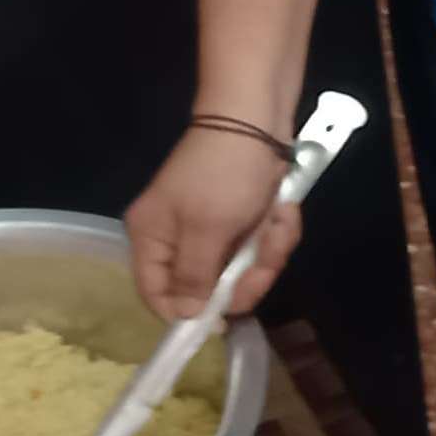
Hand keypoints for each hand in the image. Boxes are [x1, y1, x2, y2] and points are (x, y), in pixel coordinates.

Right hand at [125, 126, 300, 323]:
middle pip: (209, 288)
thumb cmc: (224, 173)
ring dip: (268, 250)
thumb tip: (182, 317)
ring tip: (277, 221)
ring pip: (243, 268)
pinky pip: (261, 243)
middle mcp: (177, 237)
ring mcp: (212, 228)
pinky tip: (283, 209)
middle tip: (265, 263)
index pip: (156, 295)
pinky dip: (276, 229)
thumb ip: (193, 278)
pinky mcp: (242, 217)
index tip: (225, 320)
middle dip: (247, 276)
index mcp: (152, 239)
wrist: (257, 116)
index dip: (187, 314)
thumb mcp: (207, 230)